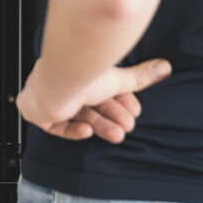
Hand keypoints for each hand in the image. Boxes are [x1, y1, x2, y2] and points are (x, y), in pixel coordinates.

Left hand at [15, 59, 170, 143]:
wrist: (57, 81)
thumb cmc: (81, 74)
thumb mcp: (117, 79)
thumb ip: (140, 77)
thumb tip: (164, 67)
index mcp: (79, 68)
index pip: (101, 88)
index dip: (118, 101)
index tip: (134, 110)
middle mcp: (63, 79)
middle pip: (91, 102)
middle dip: (112, 115)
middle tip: (128, 125)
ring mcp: (48, 94)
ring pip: (78, 114)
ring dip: (100, 125)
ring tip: (119, 134)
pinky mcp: (37, 110)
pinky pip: (54, 125)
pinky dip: (72, 130)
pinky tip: (87, 131)